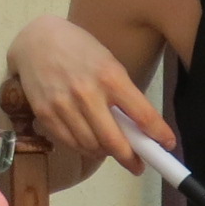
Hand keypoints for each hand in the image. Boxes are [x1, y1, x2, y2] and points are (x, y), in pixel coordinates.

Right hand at [5, 14, 171, 173]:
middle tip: (138, 165)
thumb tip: (139, 128)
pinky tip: (90, 144)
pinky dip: (83, 148)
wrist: (37, 40)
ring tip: (110, 149)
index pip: (142, 114)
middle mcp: (87, 93)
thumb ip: (123, 94)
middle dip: (130, 159)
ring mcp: (64, 105)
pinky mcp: (45, 114)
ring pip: (91, 147)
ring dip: (105, 154)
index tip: (167, 144)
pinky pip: (70, 143)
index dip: (158, 134)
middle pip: (114, 141)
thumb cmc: (80, 50)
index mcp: (110, 77)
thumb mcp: (109, 63)